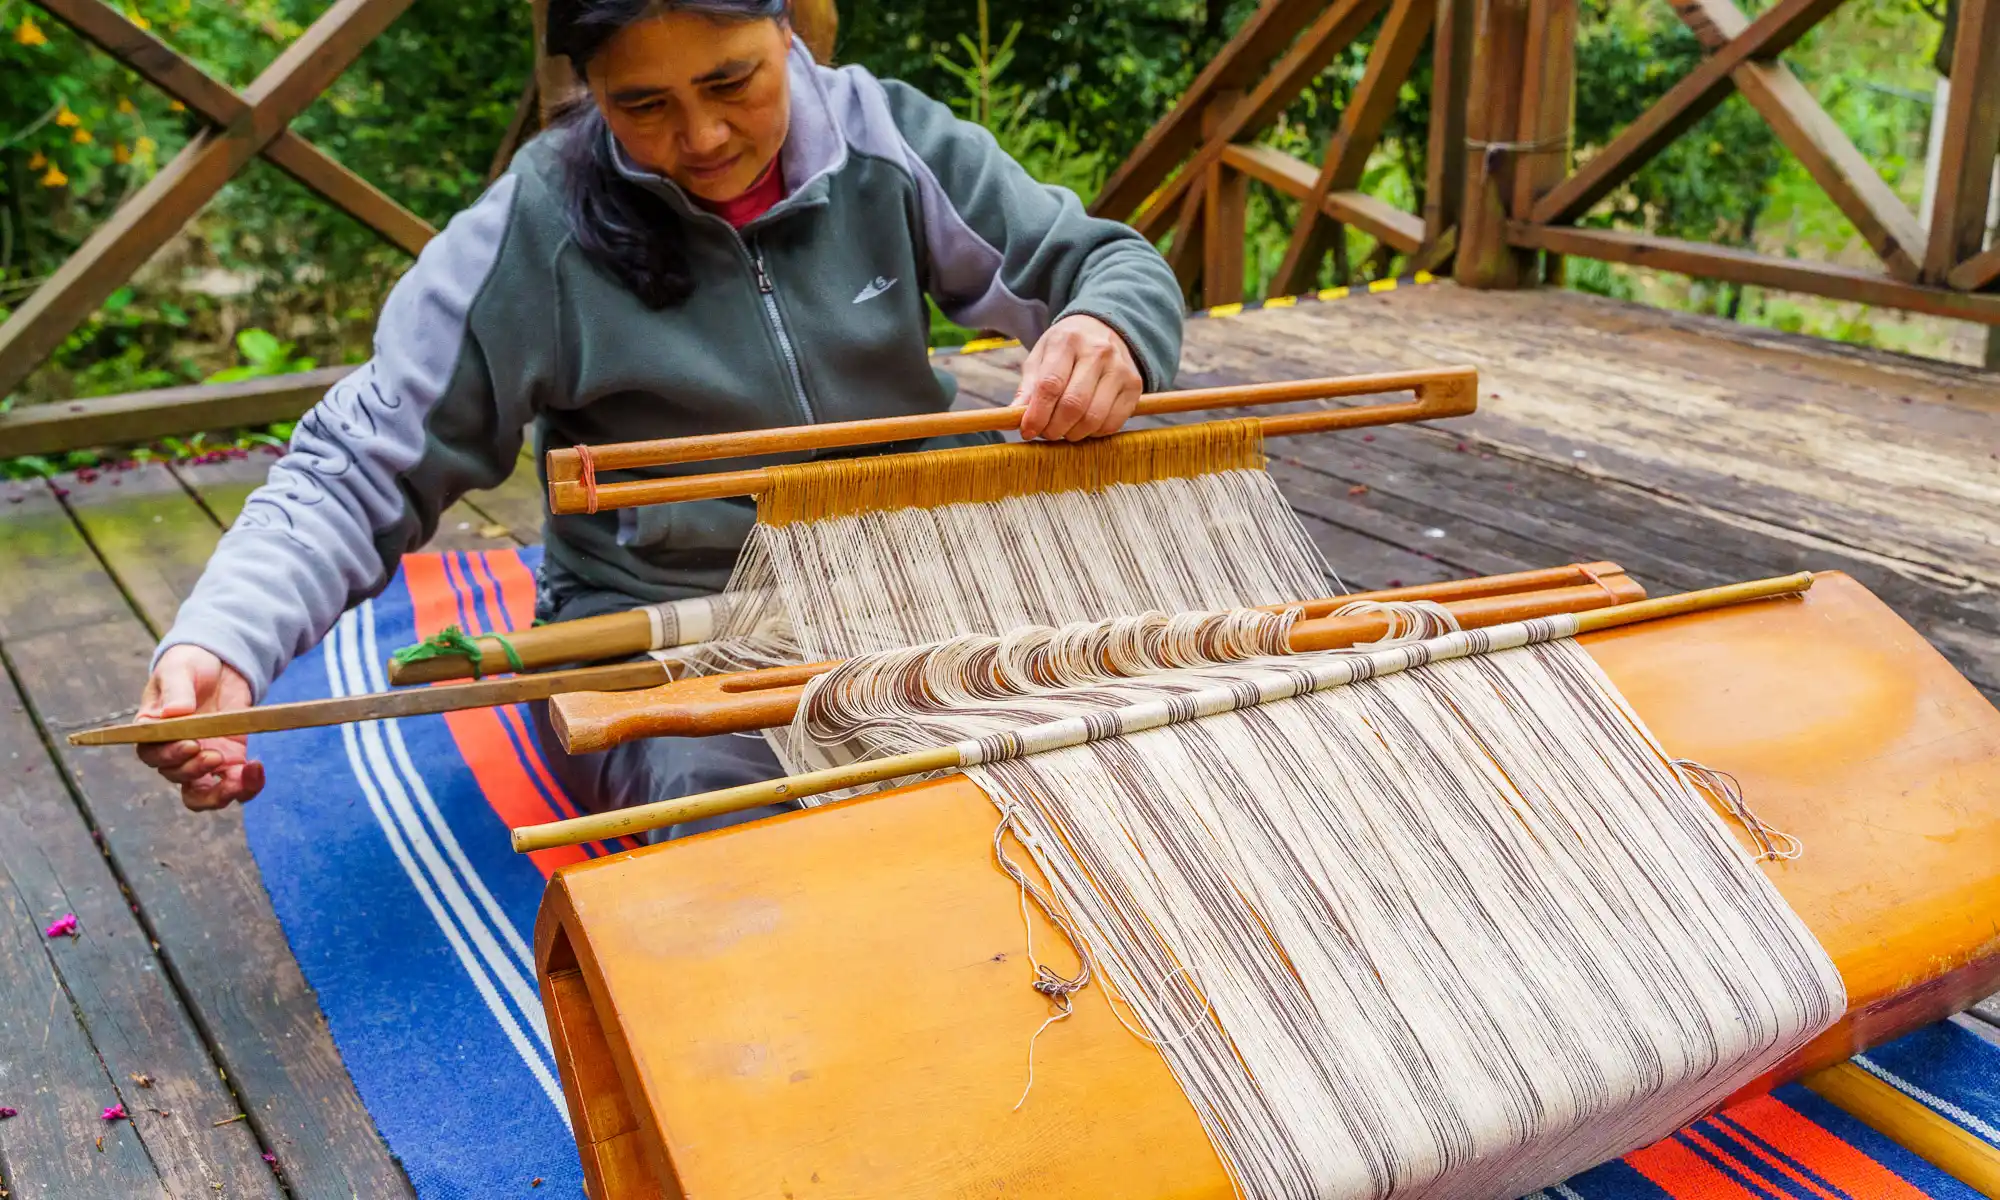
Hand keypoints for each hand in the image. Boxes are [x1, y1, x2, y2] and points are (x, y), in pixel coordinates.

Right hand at [136, 645, 263, 810]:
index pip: (152, 754)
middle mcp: (174, 751)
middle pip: (175, 776)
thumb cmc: (190, 664)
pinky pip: (234, 784)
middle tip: (214, 756)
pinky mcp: (229, 759)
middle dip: (193, 771)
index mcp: (154, 730)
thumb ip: (176, 690)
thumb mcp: (180, 669)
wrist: (221, 664)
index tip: (190, 745)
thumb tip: (174, 712)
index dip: (168, 757)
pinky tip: (256, 770)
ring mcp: (201, 758)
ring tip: (238, 778)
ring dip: (218, 794)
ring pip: (201, 794)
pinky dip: (246, 786)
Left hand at [1015, 314, 1143, 441]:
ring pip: (1094, 418)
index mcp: (1068, 341)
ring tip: (1064, 429)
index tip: (1027, 431)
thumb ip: (1029, 386)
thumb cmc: (1067, 347)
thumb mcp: (1041, 356)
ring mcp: (1120, 369)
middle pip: (1073, 405)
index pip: (1050, 385)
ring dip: (1073, 434)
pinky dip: (1094, 432)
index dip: (1037, 414)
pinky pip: (1113, 423)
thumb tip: (1014, 415)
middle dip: (1054, 428)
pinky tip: (1084, 425)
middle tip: (1046, 433)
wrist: (1106, 328)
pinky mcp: (1135, 385)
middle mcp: (1098, 352)